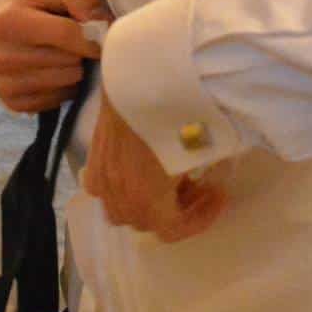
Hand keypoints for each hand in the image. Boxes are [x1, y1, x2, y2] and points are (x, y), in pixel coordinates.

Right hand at [0, 0, 110, 113]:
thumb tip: (104, 21)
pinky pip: (59, 99)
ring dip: (73, 68)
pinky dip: (63, 85)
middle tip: (73, 40)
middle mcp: (3, 57)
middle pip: (70, 62)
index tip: (99, 32)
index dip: (91, 35)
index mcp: (9, 21)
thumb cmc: (19, 6)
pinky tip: (52, 70)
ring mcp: (6, 84)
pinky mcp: (13, 103)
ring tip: (62, 53)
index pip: (66, 34)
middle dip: (80, 50)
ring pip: (68, 82)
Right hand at [81, 96, 228, 242]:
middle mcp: (121, 198)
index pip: (174, 230)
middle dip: (176, 209)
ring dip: (145, 203)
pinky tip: (133, 171)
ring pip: (122, 210)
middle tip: (198, 185)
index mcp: (149, 201)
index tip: (218, 195)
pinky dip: (119, 188)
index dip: (200, 219)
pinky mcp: (92, 161)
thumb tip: (219, 172)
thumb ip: (208, 171)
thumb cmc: (176, 114)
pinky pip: (102, 189)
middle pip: (148, 222)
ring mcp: (102, 181)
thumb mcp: (203, 150)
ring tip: (166, 179)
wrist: (139, 81)